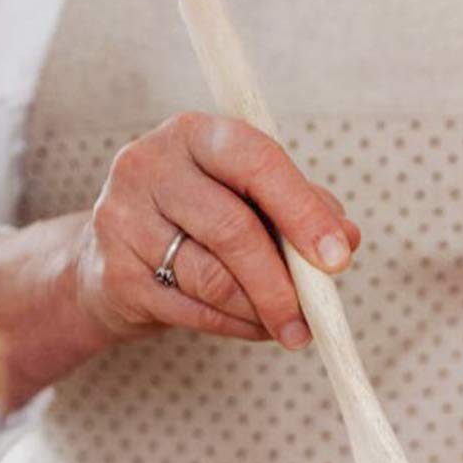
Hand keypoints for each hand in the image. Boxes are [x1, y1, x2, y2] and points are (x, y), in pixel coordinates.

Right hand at [71, 112, 361, 351]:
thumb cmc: (203, 225)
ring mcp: (124, 217)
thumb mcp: (255, 203)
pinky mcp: (116, 273)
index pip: (254, 160)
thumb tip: (347, 237)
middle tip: (314, 319)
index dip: (301, 211)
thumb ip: (304, 211)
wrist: (117, 263)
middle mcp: (150, 165)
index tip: (337, 258)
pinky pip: (195, 311)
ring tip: (287, 326)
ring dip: (262, 311)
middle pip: (233, 228)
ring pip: (214, 279)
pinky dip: (238, 327)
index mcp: (195, 135)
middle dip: (283, 283)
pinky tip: (255, 328)